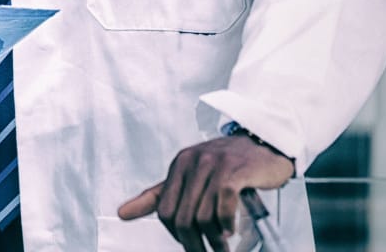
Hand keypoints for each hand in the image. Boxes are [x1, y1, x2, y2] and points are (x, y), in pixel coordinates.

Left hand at [117, 134, 294, 251]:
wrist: (264, 145)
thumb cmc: (227, 165)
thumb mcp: (188, 176)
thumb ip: (156, 196)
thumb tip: (121, 214)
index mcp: (179, 165)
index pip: (164, 211)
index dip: (176, 234)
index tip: (190, 244)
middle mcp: (192, 162)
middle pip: (182, 218)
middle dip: (193, 244)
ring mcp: (214, 165)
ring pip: (203, 217)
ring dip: (213, 240)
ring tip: (222, 246)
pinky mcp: (235, 171)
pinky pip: (224, 206)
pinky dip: (227, 224)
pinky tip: (231, 229)